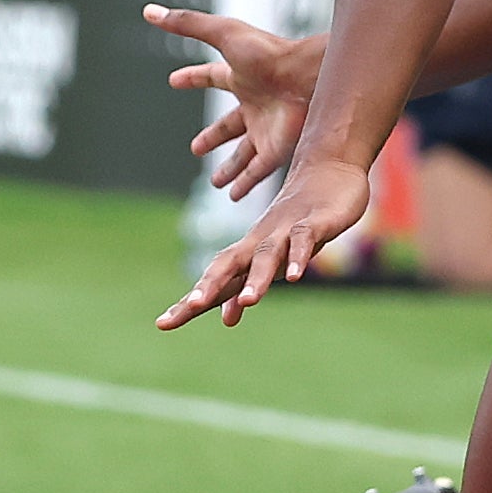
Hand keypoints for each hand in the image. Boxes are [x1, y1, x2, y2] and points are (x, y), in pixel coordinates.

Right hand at [145, 4, 324, 198]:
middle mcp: (255, 104)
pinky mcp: (277, 150)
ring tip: (217, 183)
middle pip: (230, 124)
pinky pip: (258, 171)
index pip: (212, 76)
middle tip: (195, 148)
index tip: (174, 81)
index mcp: (242, 76)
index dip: (192, 77)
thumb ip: (187, 23)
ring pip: (244, 154)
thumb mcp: (223, 34)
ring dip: (230, 168)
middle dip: (213, 136)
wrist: (310, 77)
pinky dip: (245, 184)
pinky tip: (234, 197)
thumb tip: (148, 11)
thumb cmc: (270, 53)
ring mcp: (267, 129)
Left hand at [156, 154, 372, 331]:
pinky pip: (302, 241)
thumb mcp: (274, 259)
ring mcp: (285, 230)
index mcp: (247, 252)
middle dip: (210, 286)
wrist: (329, 168)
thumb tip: (226, 319)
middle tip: (192, 307)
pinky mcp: (314, 223)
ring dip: (257, 279)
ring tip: (249, 302)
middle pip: (228, 264)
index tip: (162, 324)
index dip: (189, 302)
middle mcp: (259, 241)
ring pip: (265, 256)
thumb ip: (247, 287)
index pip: (213, 280)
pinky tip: (293, 277)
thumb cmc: (297, 220)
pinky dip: (296, 258)